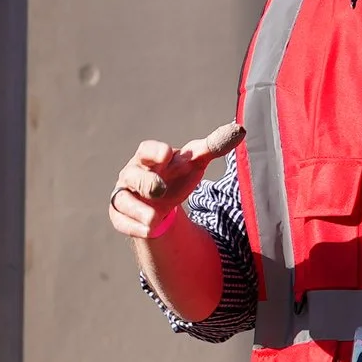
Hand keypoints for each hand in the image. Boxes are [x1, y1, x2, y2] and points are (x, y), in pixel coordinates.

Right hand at [108, 123, 245, 240]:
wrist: (160, 199)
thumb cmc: (176, 173)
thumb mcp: (194, 161)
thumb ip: (213, 146)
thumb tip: (240, 130)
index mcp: (149, 158)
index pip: (146, 150)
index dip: (154, 151)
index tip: (167, 154)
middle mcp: (133, 175)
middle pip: (132, 175)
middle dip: (145, 182)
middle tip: (160, 190)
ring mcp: (124, 196)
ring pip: (122, 201)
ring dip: (138, 210)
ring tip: (154, 220)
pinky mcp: (122, 216)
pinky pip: (122, 222)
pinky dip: (134, 227)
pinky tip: (149, 231)